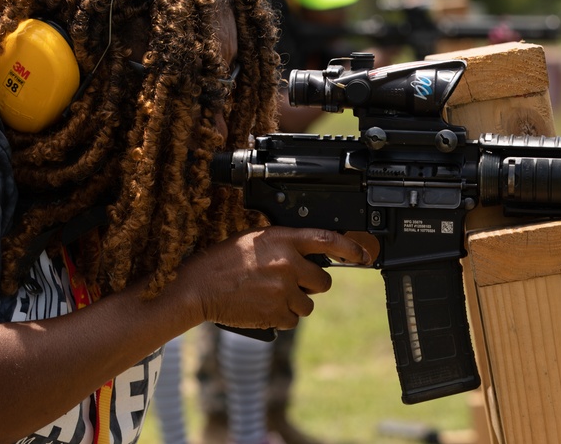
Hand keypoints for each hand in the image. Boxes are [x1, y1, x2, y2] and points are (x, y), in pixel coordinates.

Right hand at [176, 226, 370, 330]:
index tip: (362, 255)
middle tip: (292, 283)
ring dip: (295, 303)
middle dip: (311, 284)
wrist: (198, 287)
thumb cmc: (221, 261)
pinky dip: (282, 317)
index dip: (350, 248)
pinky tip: (263, 307)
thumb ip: (283, 245)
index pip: (327, 239)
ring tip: (270, 296)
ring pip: (308, 304)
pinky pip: (293, 320)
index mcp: (282, 239)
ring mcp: (283, 290)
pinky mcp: (276, 313)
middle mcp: (287, 264)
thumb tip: (307, 256)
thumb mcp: (254, 240)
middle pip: (323, 281)